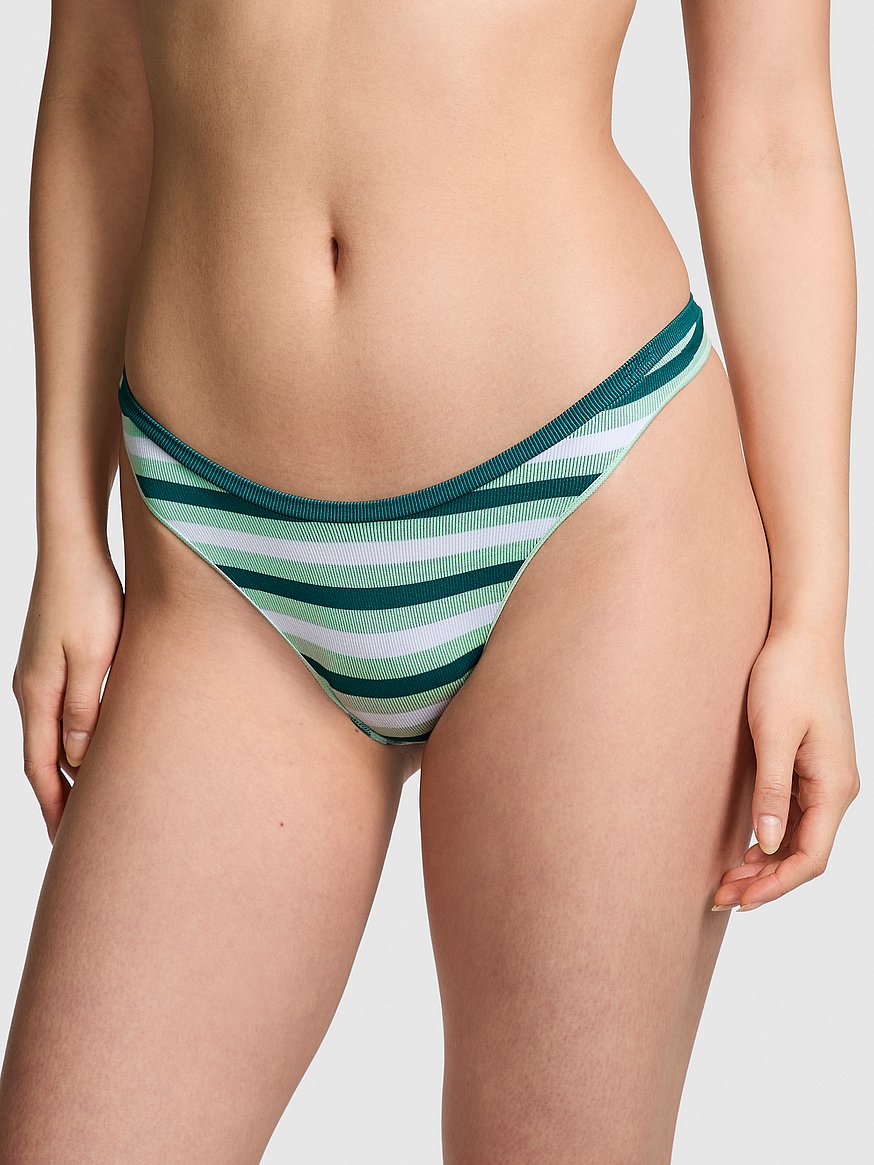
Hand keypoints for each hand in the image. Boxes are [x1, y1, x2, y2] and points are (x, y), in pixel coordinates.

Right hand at [11, 547, 122, 841]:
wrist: (73, 548)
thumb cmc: (89, 597)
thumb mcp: (93, 656)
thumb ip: (86, 709)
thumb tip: (80, 761)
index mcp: (38, 694)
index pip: (42, 767)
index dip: (55, 807)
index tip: (66, 844)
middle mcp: (30, 689)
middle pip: (42, 758)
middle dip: (58, 799)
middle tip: (76, 840)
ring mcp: (38, 674)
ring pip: (51, 737)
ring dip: (66, 772)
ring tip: (87, 803)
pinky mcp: (51, 660)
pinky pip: (58, 714)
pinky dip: (71, 742)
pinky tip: (89, 748)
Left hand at [712, 624, 859, 911]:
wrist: (802, 633)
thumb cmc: (788, 675)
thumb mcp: (772, 734)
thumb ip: (771, 791)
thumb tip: (765, 845)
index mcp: (833, 787)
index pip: (810, 857)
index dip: (775, 886)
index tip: (738, 900)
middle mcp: (835, 789)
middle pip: (804, 854)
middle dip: (765, 881)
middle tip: (720, 896)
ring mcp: (825, 779)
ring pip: (798, 838)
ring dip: (765, 863)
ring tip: (725, 880)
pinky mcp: (810, 766)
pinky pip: (794, 817)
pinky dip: (769, 838)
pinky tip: (742, 847)